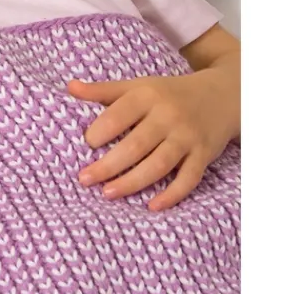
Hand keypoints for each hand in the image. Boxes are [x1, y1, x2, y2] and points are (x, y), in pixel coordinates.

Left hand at [68, 70, 238, 210]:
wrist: (224, 95)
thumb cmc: (169, 94)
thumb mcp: (138, 86)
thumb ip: (103, 90)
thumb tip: (70, 87)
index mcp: (147, 96)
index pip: (118, 115)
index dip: (98, 131)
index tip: (84, 145)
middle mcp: (168, 116)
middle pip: (135, 145)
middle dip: (108, 165)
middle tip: (84, 179)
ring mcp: (188, 137)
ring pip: (159, 165)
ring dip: (132, 182)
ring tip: (107, 194)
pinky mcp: (204, 155)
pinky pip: (189, 178)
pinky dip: (173, 194)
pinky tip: (152, 206)